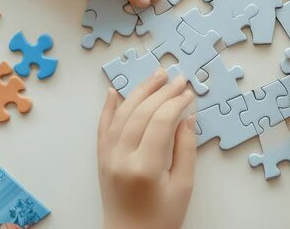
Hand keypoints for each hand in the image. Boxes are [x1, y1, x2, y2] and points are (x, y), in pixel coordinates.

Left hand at [97, 70, 195, 228]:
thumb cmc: (161, 218)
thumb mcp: (183, 186)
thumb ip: (185, 149)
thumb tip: (187, 117)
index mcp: (144, 167)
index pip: (161, 122)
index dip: (176, 103)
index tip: (189, 92)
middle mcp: (121, 158)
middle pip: (141, 113)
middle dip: (161, 92)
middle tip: (177, 77)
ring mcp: (107, 157)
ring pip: (122, 114)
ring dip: (139, 92)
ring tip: (155, 75)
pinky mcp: (101, 158)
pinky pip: (102, 127)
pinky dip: (108, 108)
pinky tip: (114, 92)